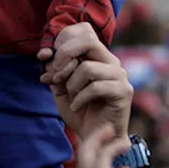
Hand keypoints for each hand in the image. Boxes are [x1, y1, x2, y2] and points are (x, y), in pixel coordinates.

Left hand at [39, 23, 131, 140]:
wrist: (94, 137)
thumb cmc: (78, 110)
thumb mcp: (60, 86)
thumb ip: (53, 69)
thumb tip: (44, 54)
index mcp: (97, 55)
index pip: (84, 31)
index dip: (62, 40)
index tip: (49, 59)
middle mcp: (110, 61)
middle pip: (88, 41)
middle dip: (64, 56)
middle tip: (55, 76)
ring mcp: (119, 75)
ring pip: (88, 68)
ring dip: (71, 84)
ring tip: (69, 96)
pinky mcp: (124, 91)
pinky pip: (95, 87)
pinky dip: (79, 98)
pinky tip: (76, 106)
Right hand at [76, 125, 143, 167]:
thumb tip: (121, 166)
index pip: (84, 159)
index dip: (93, 146)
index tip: (104, 139)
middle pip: (83, 150)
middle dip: (94, 137)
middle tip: (107, 129)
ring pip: (90, 147)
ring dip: (102, 136)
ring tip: (112, 130)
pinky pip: (105, 152)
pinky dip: (115, 146)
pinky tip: (125, 146)